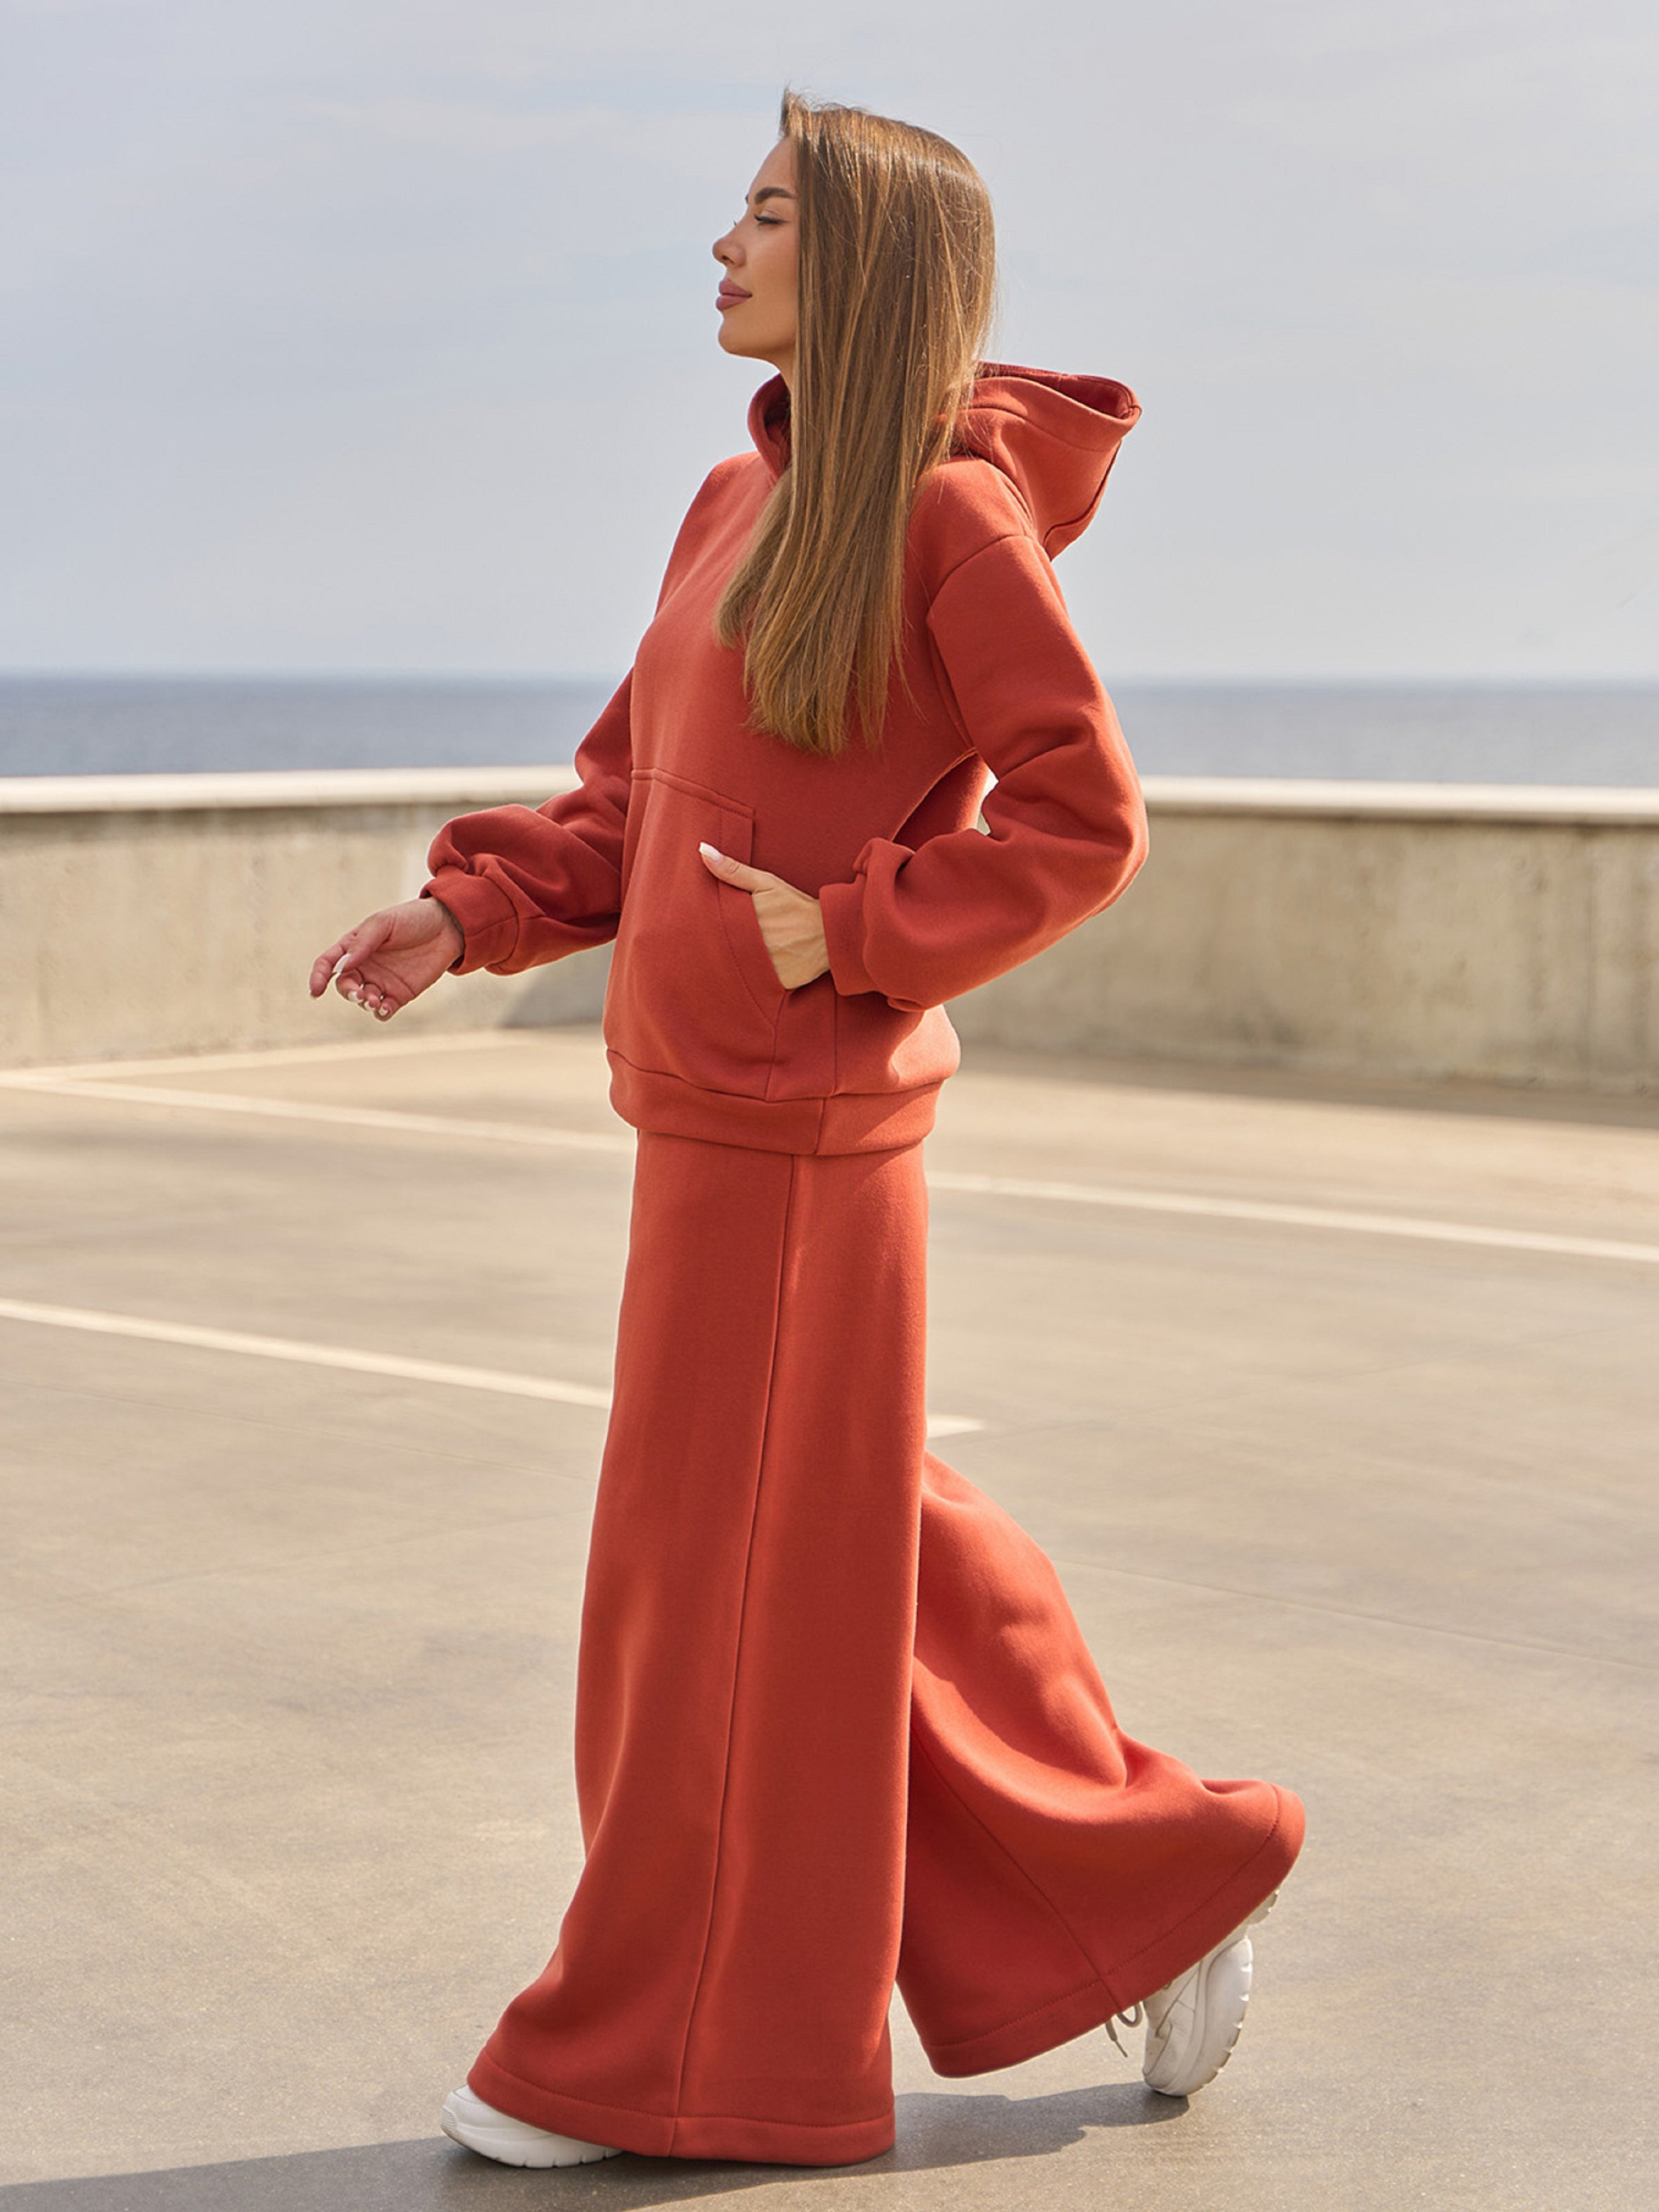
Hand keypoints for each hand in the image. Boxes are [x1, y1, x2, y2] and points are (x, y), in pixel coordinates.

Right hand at [308, 896, 463, 1020]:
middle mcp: (365, 966)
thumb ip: (362, 944)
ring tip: (375, 1001)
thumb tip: (342, 967)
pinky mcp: (400, 995)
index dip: (318, 977)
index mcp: (354, 946)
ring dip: (364, 1004)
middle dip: (348, 992)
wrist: (447, 927)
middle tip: (360, 994)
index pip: (328, 963)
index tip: (316, 991)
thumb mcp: (383, 924)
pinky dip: (381, 1013)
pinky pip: (384, 1010)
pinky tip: (385, 1007)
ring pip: (363, 1001)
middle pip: (344, 986)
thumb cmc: (411, 919)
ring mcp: (382, 982)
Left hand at [697, 843, 828, 989]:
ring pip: (734, 970)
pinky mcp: (776, 984)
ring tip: (726, 961)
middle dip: (713, 947)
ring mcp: (765, 968)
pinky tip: (746, 975)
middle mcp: (752, 947)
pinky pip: (755, 985)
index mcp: (744, 922)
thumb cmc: (795, 905)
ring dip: (729, 965)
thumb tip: (702, 849)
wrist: (830, 932)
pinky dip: (749, 981)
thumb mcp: (766, 883)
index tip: (693, 928)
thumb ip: (733, 870)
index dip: (701, 928)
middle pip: (720, 950)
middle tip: (709, 945)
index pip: (710, 928)